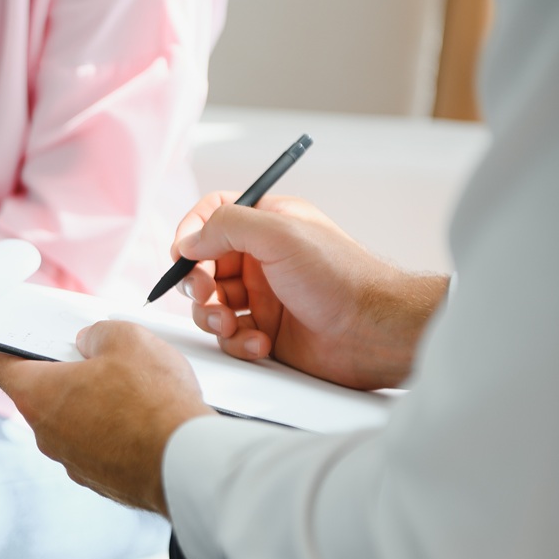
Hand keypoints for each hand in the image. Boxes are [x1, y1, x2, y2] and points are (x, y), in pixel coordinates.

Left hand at [0, 322, 214, 515]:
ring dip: (91, 401)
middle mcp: (47, 434)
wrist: (188, 463)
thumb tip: (91, 345)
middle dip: (61, 370)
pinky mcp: (101, 479)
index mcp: (38, 395)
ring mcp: (73, 461)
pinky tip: (142, 416)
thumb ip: (97, 334)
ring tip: (131, 385)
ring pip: (73, 420)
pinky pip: (98, 444)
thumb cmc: (154, 401)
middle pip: (41, 392)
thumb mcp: (126, 338)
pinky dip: (112, 429)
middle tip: (88, 352)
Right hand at [173, 192, 448, 389]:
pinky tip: (260, 343)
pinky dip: (237, 342)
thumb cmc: (340, 277)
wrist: (374, 331)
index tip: (184, 255)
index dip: (192, 233)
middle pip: (203, 264)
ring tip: (230, 325)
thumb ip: (226, 226)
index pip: (213, 215)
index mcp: (267, 224)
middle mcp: (262, 258)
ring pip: (210, 303)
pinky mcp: (266, 331)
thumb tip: (187, 240)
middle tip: (206, 295)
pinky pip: (231, 336)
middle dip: (196, 282)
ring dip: (211, 316)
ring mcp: (263, 296)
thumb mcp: (279, 234)